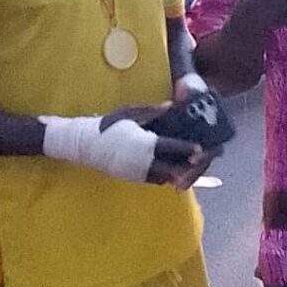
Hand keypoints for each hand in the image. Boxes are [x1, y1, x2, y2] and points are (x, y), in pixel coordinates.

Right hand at [100, 104, 216, 189]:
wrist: (86, 145)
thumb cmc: (108, 126)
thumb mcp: (130, 113)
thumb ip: (152, 111)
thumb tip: (171, 105)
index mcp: (145, 144)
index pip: (172, 148)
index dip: (188, 149)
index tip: (200, 149)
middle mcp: (144, 161)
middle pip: (174, 169)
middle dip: (188, 167)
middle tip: (198, 161)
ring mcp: (139, 173)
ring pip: (166, 177)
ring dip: (177, 173)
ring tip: (188, 165)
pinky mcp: (134, 179)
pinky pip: (155, 180)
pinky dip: (165, 176)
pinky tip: (170, 167)